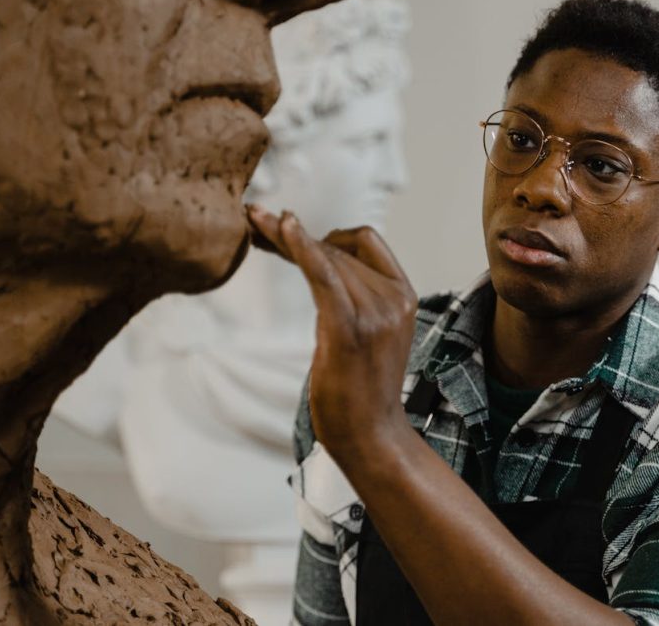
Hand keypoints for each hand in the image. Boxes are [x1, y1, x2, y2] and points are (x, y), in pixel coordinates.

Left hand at [247, 204, 416, 455]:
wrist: (371, 435)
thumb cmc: (362, 389)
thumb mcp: (370, 333)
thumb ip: (357, 298)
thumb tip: (320, 267)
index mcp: (404, 295)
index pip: (366, 241)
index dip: (328, 232)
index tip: (291, 232)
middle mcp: (393, 298)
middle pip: (339, 246)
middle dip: (295, 232)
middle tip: (257, 222)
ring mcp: (374, 313)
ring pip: (326, 255)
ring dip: (285, 234)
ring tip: (254, 222)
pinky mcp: (348, 328)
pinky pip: (323, 274)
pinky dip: (301, 246)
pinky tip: (282, 227)